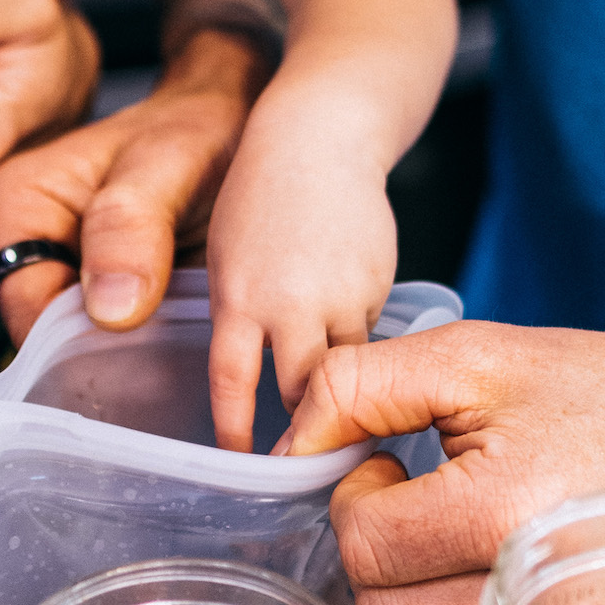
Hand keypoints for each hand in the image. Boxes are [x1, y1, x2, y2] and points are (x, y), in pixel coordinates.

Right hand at [0, 30, 266, 340]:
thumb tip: (108, 311)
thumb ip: (132, 225)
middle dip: (97, 358)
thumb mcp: (168, 164)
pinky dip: (133, 359)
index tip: (141, 351)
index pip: (23, 310)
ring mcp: (46, 279)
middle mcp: (13, 249)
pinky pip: (97, 350)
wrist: (224, 127)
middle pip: (38, 339)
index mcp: (9, 207)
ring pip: (68, 352)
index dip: (77, 341)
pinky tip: (173, 354)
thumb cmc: (191, 133)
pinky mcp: (82, 301)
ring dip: (119, 364)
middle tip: (166, 364)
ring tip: (175, 355)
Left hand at [202, 96, 396, 450]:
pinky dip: (356, 339)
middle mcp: (291, 304)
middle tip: (302, 443)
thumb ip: (238, 317)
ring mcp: (341, 297)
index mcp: (240, 298)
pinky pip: (368, 336)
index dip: (238, 429)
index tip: (240, 462)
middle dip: (303, 417)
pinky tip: (347, 317)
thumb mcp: (226, 258)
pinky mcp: (378, 288)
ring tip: (333, 384)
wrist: (318, 142)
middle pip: (302, 390)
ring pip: (345, 369)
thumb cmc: (258, 198)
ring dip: (338, 381)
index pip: (235, 382)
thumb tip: (255, 379)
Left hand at [284, 319, 604, 604]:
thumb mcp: (483, 357)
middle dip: (383, 559)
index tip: (395, 468)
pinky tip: (492, 597)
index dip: (359, 498)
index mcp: (503, 515)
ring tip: (459, 554)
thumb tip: (287, 442)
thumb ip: (362, 385)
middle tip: (428, 505)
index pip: (362, 546)